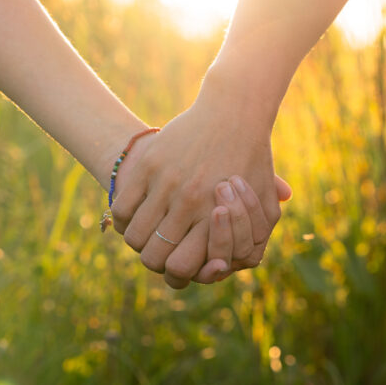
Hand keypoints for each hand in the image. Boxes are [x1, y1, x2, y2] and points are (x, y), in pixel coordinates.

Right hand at [111, 88, 287, 287]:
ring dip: (137, 240)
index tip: (176, 262)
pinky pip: (122, 207)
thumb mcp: (262, 201)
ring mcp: (166, 183)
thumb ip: (255, 236)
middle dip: (153, 260)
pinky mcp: (149, 165)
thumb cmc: (252, 160)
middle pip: (152, 257)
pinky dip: (124, 218)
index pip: (179, 268)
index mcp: (215, 218)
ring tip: (146, 233)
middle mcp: (189, 204)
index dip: (174, 272)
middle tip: (158, 250)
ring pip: (133, 236)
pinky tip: (135, 214)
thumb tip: (232, 265)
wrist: (233, 112)